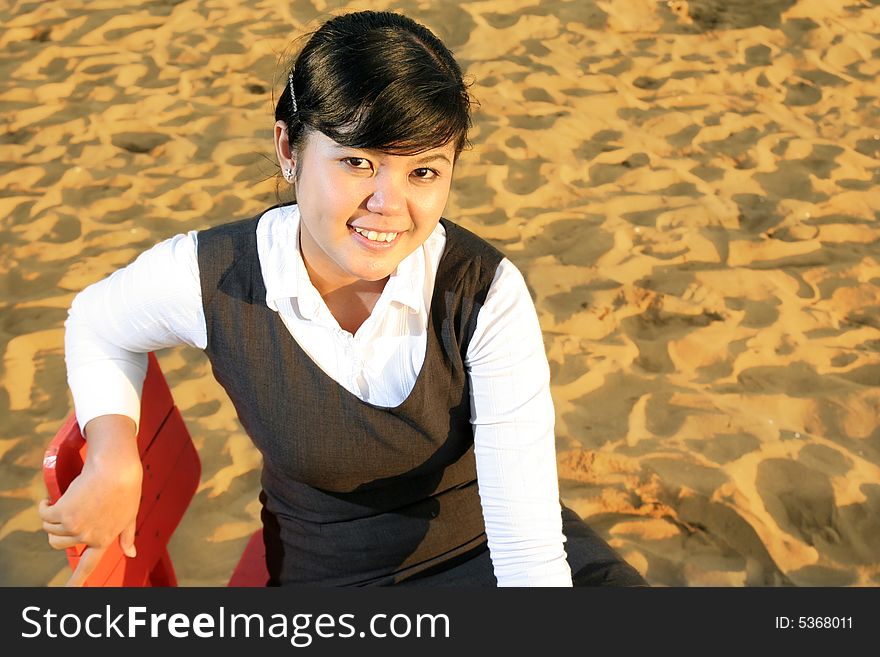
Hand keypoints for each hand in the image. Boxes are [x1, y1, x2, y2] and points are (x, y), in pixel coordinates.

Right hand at [39, 414, 141, 586]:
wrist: (116, 468)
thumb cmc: (126, 488)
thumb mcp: (130, 515)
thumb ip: (127, 536)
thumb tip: (131, 553)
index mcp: (104, 539)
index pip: (88, 566)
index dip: (76, 581)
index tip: (69, 592)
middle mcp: (88, 536)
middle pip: (58, 544)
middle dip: (57, 531)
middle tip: (66, 514)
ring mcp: (74, 526)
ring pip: (50, 529)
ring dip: (51, 516)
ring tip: (63, 502)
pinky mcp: (63, 512)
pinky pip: (44, 514)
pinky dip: (44, 506)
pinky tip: (49, 499)